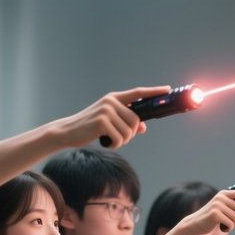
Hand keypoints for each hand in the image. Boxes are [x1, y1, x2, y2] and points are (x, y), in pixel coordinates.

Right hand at [56, 87, 171, 148]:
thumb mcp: (109, 122)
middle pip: (136, 121)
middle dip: (130, 134)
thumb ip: (126, 122)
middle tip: (117, 137)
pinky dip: (115, 145)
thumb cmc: (90, 127)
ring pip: (129, 131)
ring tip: (109, 139)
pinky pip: (120, 138)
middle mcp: (111, 102)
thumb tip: (143, 128)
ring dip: (122, 141)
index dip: (153, 91)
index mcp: (114, 98)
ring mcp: (106, 110)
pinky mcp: (102, 121)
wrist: (67, 131)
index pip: (138, 93)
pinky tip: (105, 142)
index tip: (167, 89)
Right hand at [183, 189, 234, 234]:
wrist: (196, 223)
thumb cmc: (211, 217)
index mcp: (224, 194)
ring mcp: (217, 205)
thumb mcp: (224, 211)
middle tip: (233, 221)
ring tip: (226, 224)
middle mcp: (221, 198)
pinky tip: (222, 227)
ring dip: (234, 224)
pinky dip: (229, 228)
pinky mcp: (215, 214)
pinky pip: (231, 223)